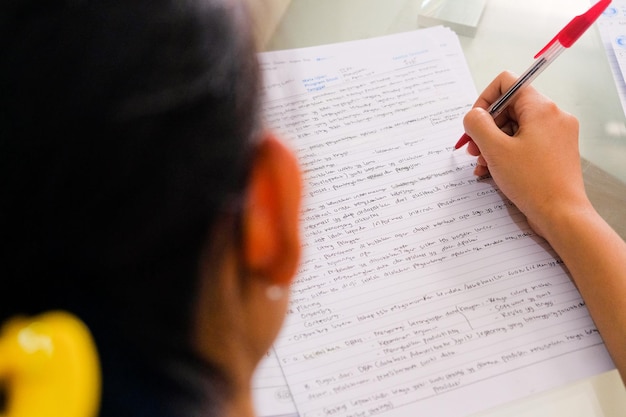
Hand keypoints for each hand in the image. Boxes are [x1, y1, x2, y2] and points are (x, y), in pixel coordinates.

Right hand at [462, 71, 587, 236]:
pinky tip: (492, 171)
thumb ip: (477, 124)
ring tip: (482, 164)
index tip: (474, 122)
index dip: (484, 100)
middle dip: (486, 128)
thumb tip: (473, 115)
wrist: (560, 214)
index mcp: (540, 108)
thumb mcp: (494, 150)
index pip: (507, 83)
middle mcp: (552, 116)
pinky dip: (506, 153)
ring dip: (493, 143)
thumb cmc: (532, 182)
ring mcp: (556, 134)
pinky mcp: (555, 151)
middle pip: (509, 108)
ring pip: (515, 128)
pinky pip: (524, 143)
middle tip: (473, 149)